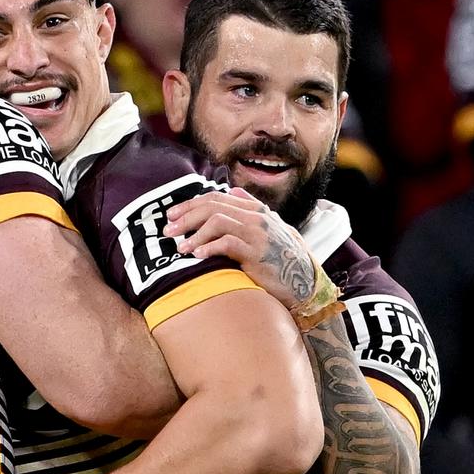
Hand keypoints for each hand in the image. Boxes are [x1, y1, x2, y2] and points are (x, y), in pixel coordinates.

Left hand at [164, 187, 314, 308]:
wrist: (304, 283)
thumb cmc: (282, 258)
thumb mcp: (269, 227)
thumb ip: (250, 207)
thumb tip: (232, 190)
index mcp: (256, 209)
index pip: (216, 198)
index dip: (190, 204)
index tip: (172, 215)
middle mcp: (257, 217)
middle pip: (213, 207)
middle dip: (186, 217)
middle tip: (168, 230)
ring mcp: (258, 234)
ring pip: (217, 221)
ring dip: (194, 234)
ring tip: (181, 247)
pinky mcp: (257, 253)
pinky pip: (227, 243)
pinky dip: (209, 248)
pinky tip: (197, 256)